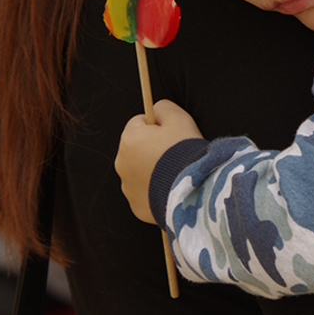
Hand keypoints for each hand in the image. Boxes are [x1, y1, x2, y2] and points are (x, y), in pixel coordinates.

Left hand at [115, 100, 202, 223]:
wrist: (192, 192)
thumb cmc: (185, 153)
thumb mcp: (179, 118)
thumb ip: (163, 107)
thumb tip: (155, 110)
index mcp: (129, 140)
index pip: (139, 122)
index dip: (158, 126)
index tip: (172, 134)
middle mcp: (122, 164)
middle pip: (138, 148)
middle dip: (154, 148)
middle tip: (175, 153)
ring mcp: (128, 188)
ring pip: (141, 171)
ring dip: (154, 170)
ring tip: (175, 172)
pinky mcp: (137, 206)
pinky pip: (146, 192)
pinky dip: (156, 189)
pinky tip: (172, 188)